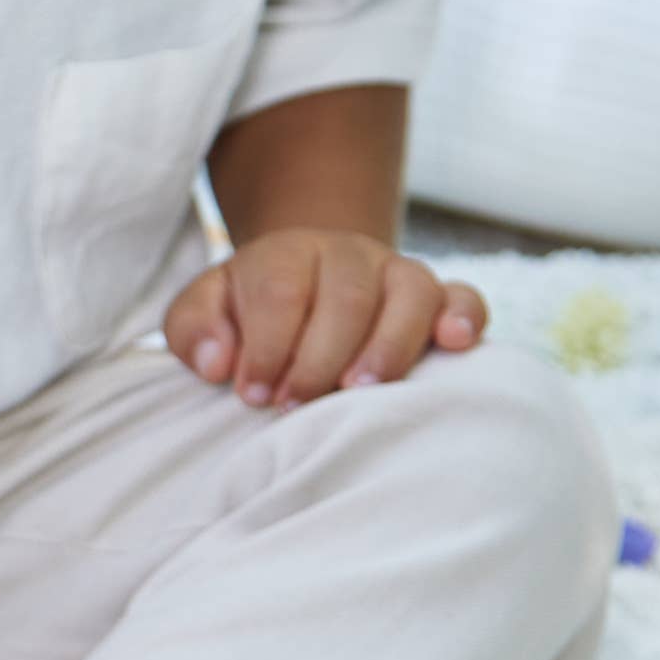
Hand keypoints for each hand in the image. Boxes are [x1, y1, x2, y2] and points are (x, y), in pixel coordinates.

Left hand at [165, 227, 485, 408]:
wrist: (307, 280)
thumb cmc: (249, 313)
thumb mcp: (205, 311)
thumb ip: (194, 329)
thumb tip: (219, 363)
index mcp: (286, 254)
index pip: (281, 292)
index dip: (268, 346)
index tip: (254, 395)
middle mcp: (347, 255)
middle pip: (345, 295)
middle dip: (319, 356)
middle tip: (296, 405)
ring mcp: (398, 272)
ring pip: (410, 294)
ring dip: (388, 346)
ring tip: (360, 390)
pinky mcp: (438, 297)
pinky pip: (464, 298)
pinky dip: (465, 317)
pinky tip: (455, 344)